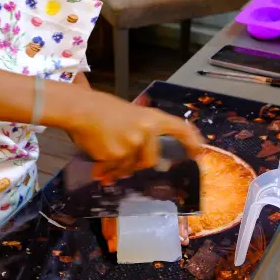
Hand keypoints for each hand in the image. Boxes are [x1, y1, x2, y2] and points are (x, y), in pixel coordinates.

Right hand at [61, 89, 203, 179]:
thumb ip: (141, 133)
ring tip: (105, 157)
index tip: (198, 153)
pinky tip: (98, 166)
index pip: (180, 129)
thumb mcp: (130, 114)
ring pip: (131, 167)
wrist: (80, 109)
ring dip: (119, 167)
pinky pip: (115, 171)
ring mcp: (133, 144)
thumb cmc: (101, 109)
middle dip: (138, 163)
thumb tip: (143, 160)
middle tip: (124, 159)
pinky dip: (107, 171)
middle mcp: (146, 131)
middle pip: (151, 160)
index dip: (192, 142)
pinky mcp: (117, 155)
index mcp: (152, 118)